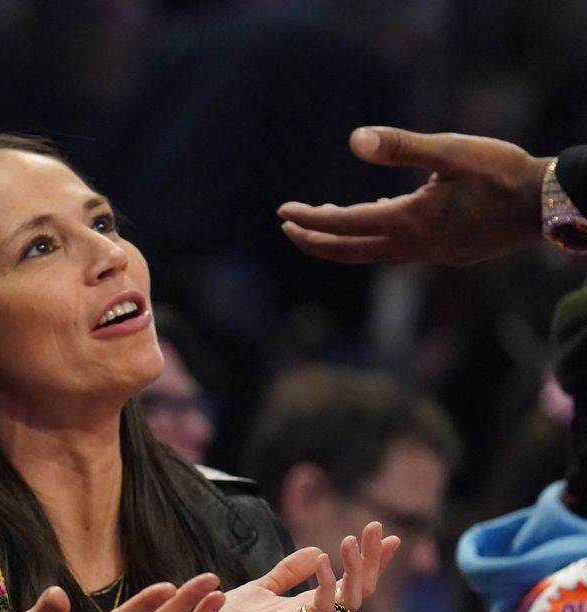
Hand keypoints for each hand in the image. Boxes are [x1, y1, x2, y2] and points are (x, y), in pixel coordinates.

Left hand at [184, 522, 398, 611]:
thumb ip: (290, 572)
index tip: (390, 536)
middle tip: (377, 527)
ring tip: (352, 539)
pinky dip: (326, 583)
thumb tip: (318, 550)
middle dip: (373, 560)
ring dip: (356, 569)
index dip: (372, 561)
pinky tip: (324, 559)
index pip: (353, 583)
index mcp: (312, 608)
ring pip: (350, 601)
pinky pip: (322, 607)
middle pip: (360, 591)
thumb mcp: (263, 586)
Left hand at [278, 126, 550, 265]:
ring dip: (342, 241)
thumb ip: (401, 147)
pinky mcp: (444, 254)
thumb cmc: (502, 173)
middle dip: (313, 240)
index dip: (309, 219)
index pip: (343, 225)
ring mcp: (429, 254)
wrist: (546, 205)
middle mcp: (412, 247)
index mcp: (408, 222)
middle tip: (287, 226)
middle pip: (348, 251)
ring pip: (371, 254)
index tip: (282, 212)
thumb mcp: (450, 151)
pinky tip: (378, 217)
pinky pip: (396, 250)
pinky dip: (374, 238)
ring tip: (320, 222)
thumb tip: (355, 140)